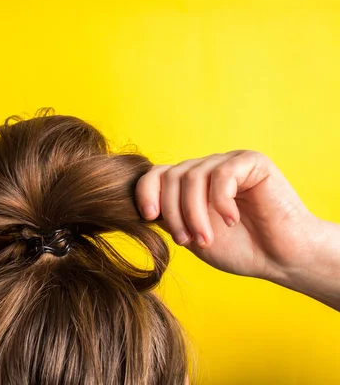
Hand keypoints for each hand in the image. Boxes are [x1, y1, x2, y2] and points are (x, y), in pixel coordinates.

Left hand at [135, 150, 320, 280]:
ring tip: (206, 238)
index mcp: (188, 184)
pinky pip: (222, 175)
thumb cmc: (239, 248)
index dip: (146, 193)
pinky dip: (221, 201)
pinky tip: (232, 220)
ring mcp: (227, 162)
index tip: (149, 217)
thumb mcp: (190, 234)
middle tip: (187, 240)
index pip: (155, 175)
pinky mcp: (251, 162)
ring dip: (194, 213)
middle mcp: (205, 168)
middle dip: (174, 212)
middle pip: (171, 177)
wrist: (280, 258)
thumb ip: (167, 217)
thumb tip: (138, 207)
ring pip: (193, 177)